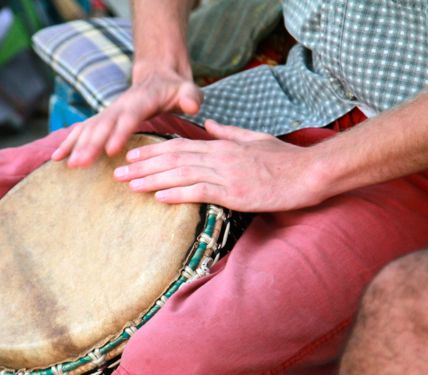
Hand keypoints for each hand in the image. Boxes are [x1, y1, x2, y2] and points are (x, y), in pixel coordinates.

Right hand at [52, 64, 202, 167]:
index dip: (118, 133)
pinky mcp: (103, 120)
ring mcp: (109, 112)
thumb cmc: (176, 89)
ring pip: (89, 128)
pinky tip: (57, 158)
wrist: (158, 76)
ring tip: (66, 164)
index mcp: (141, 101)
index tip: (109, 150)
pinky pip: (83, 130)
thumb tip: (192, 105)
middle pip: (103, 125)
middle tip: (79, 164)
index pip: (128, 118)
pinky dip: (69, 142)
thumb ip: (191, 97)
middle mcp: (120, 106)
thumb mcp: (188, 90)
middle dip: (89, 145)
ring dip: (76, 146)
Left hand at [113, 120, 323, 211]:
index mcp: (222, 146)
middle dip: (143, 165)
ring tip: (129, 185)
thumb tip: (208, 123)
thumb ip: (228, 132)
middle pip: (173, 159)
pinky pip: (200, 192)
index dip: (152, 151)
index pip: (179, 146)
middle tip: (118, 172)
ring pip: (181, 174)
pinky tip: (158, 197)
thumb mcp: (254, 139)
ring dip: (152, 179)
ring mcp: (226, 175)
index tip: (132, 156)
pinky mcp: (235, 193)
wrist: (309, 173)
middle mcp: (219, 157)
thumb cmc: (284, 159)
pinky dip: (177, 193)